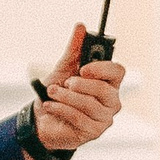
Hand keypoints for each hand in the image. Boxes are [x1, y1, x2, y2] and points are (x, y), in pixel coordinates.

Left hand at [30, 25, 123, 152]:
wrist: (41, 118)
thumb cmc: (57, 93)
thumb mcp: (62, 68)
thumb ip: (73, 49)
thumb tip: (80, 26)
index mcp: (108, 82)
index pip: (118, 71)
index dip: (102, 69)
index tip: (83, 68)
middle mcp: (111, 100)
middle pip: (105, 90)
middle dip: (80, 85)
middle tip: (65, 83)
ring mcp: (104, 118)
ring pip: (90, 105)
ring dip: (66, 97)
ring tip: (52, 93)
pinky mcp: (93, 132)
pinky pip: (79, 118)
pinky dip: (61, 109)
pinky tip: (50, 105)